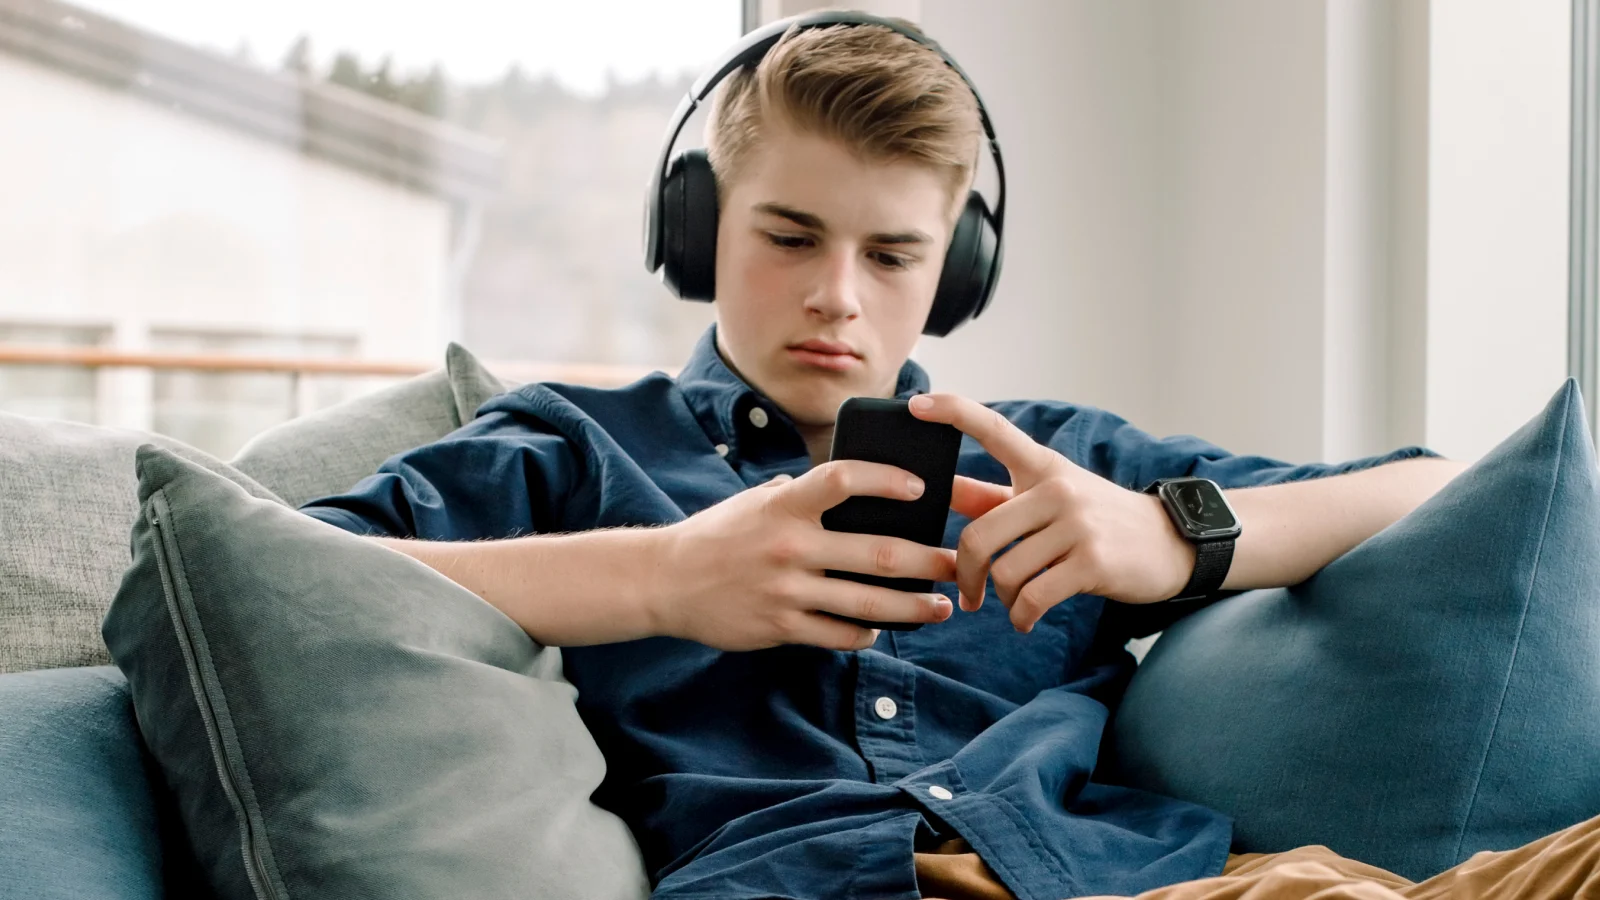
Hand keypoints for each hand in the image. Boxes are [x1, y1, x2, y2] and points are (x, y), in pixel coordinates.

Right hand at [655, 461, 956, 651]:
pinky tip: (883, 628)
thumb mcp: (756, 501)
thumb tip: (853, 487)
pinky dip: (866, 632)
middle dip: (927, 560)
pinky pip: (838, 634)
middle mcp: (789, 546)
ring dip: (913, 607)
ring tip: (941, 607)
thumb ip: (801, 495)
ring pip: (867, 602)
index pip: (842, 480)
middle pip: (876, 553)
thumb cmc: (718, 534)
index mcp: (784, 506)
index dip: (885, 479)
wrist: (665, 581)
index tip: (921, 488)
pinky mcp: (780, 627)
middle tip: (957, 562)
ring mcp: (786, 591)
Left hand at [910, 393, 1195, 632]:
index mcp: (1042, 466)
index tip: (916, 405)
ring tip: (1014, 602)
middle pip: (980, 535)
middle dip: (967, 574)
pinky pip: (1033, 597)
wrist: (1170, 543)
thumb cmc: (1098, 521)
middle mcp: (1057, 489)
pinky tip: (1026, 619)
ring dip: (1002, 598)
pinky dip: (1022, 616)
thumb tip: (945, 488)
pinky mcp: (1092, 562)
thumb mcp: (1050, 497)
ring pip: (1006, 572)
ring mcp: (1077, 525)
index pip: (994, 430)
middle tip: (969, 593)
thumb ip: (996, 495)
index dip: (954, 413)